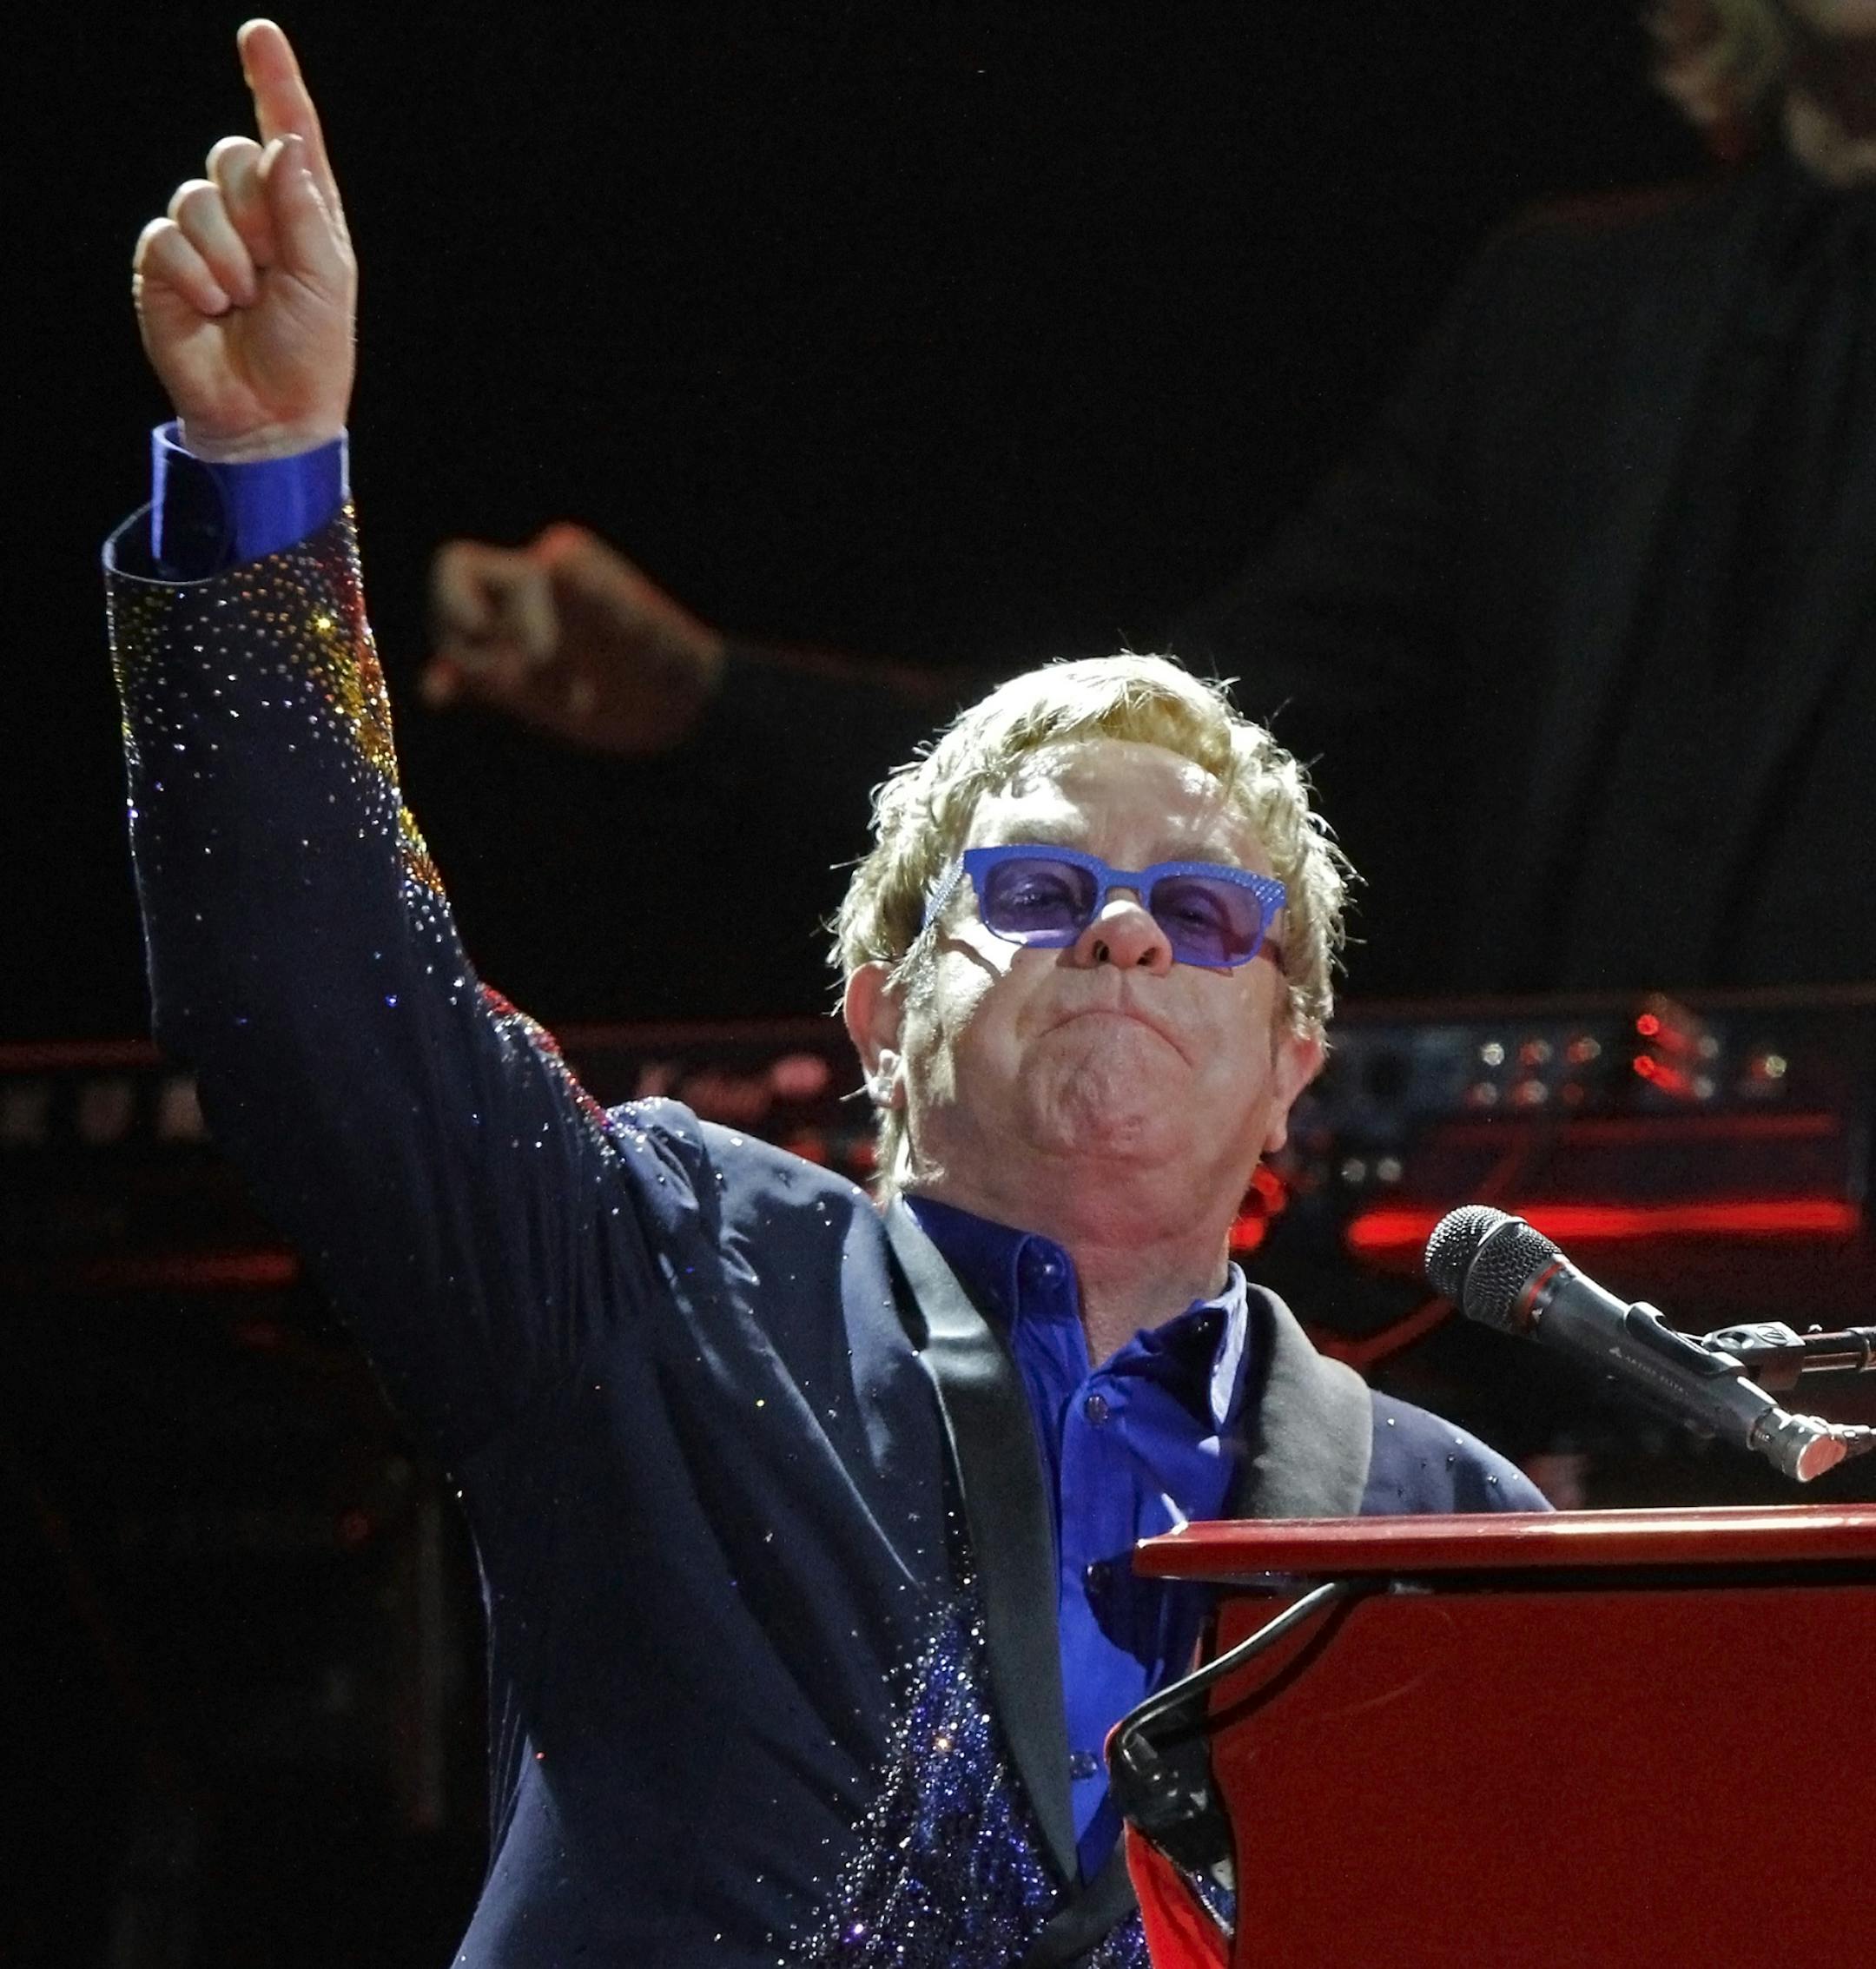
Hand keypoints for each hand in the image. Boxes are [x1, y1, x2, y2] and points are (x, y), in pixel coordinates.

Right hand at [132, 20, 354, 461]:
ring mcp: (203, 239)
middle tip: (270, 271)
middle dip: (254, 213)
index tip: (260, 34)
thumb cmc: (312, 352)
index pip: (285, 133)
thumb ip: (304, 207)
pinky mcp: (165, 266)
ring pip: (196, 196)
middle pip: (229, 156)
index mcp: (300, 212)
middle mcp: (249, 216)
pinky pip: (167, 238)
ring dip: (228, 256)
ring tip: (244, 302)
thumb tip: (282, 141)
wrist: (271, 414)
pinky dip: (196, 277)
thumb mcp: (327, 277)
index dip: (273, 82)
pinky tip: (212, 309)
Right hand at [424, 525, 726, 753]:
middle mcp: (525, 594)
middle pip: (447, 597)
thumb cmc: (667, 660)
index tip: (545, 655)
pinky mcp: (515, 677)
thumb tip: (553, 555)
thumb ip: (595, 594)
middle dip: (470, 643)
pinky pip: (463, 674)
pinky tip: (440, 696)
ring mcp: (516, 634)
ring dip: (473, 671)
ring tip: (530, 696)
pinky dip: (447, 682)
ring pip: (452, 637)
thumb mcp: (638, 631)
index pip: (464, 569)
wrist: (681, 708)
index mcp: (547, 568)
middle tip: (532, 678)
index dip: (482, 609)